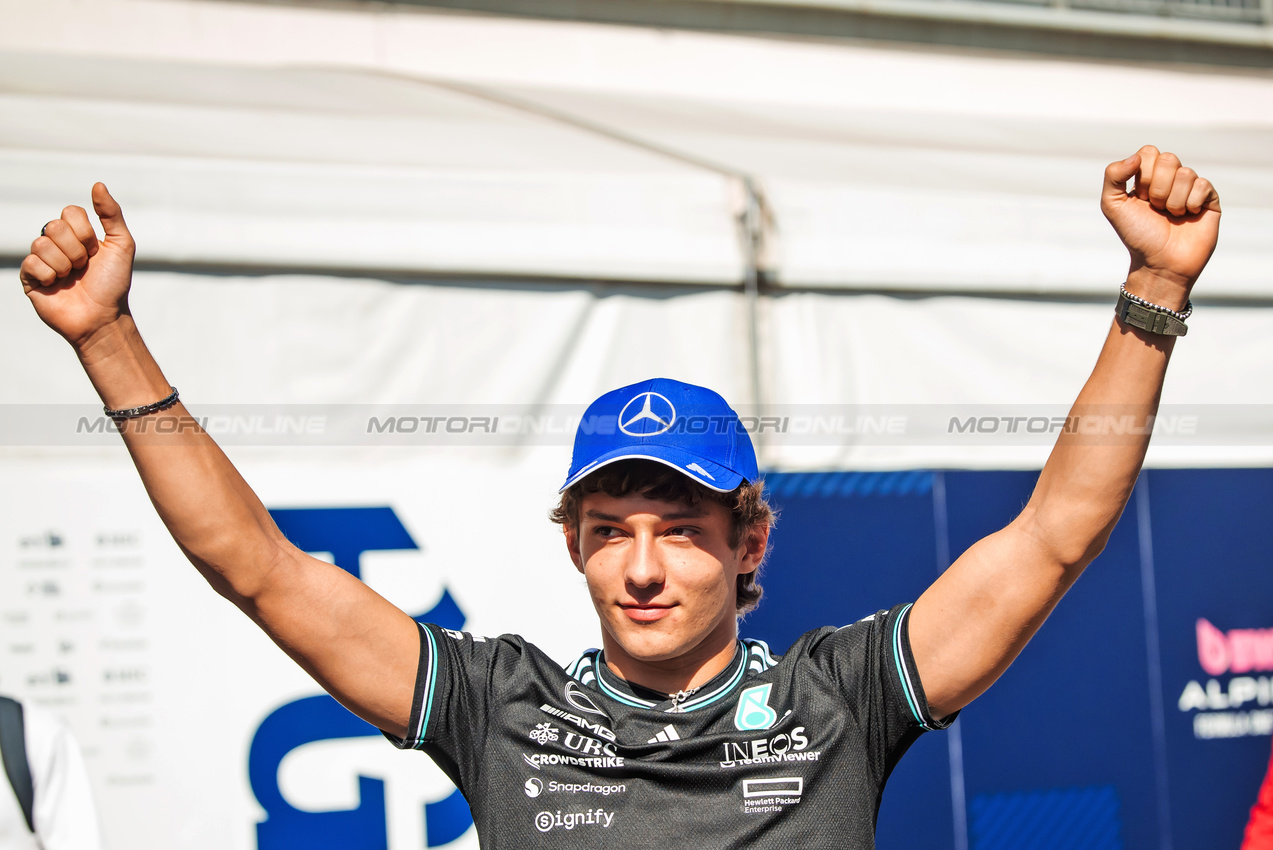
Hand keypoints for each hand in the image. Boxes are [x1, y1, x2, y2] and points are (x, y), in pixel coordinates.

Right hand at [20, 183, 135, 349]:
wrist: (103, 317)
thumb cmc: (113, 283)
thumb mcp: (121, 245)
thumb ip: (112, 214)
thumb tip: (97, 184)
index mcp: (77, 234)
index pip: (69, 212)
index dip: (84, 232)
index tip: (95, 251)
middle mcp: (57, 243)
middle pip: (53, 226)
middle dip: (75, 250)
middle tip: (84, 267)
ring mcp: (41, 260)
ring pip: (41, 244)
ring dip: (64, 265)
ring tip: (72, 278)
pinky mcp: (29, 277)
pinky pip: (31, 263)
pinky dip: (50, 275)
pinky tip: (57, 286)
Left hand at [1101, 146, 1219, 309]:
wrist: (1159, 262)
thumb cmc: (1137, 235)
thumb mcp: (1112, 205)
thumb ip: (1113, 176)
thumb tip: (1136, 156)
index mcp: (1147, 176)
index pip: (1149, 152)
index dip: (1143, 175)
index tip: (1139, 197)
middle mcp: (1170, 179)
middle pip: (1168, 159)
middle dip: (1157, 188)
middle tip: (1155, 208)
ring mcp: (1191, 188)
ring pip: (1186, 173)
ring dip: (1173, 200)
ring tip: (1171, 216)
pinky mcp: (1209, 198)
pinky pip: (1202, 185)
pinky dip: (1190, 204)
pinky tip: (1188, 217)